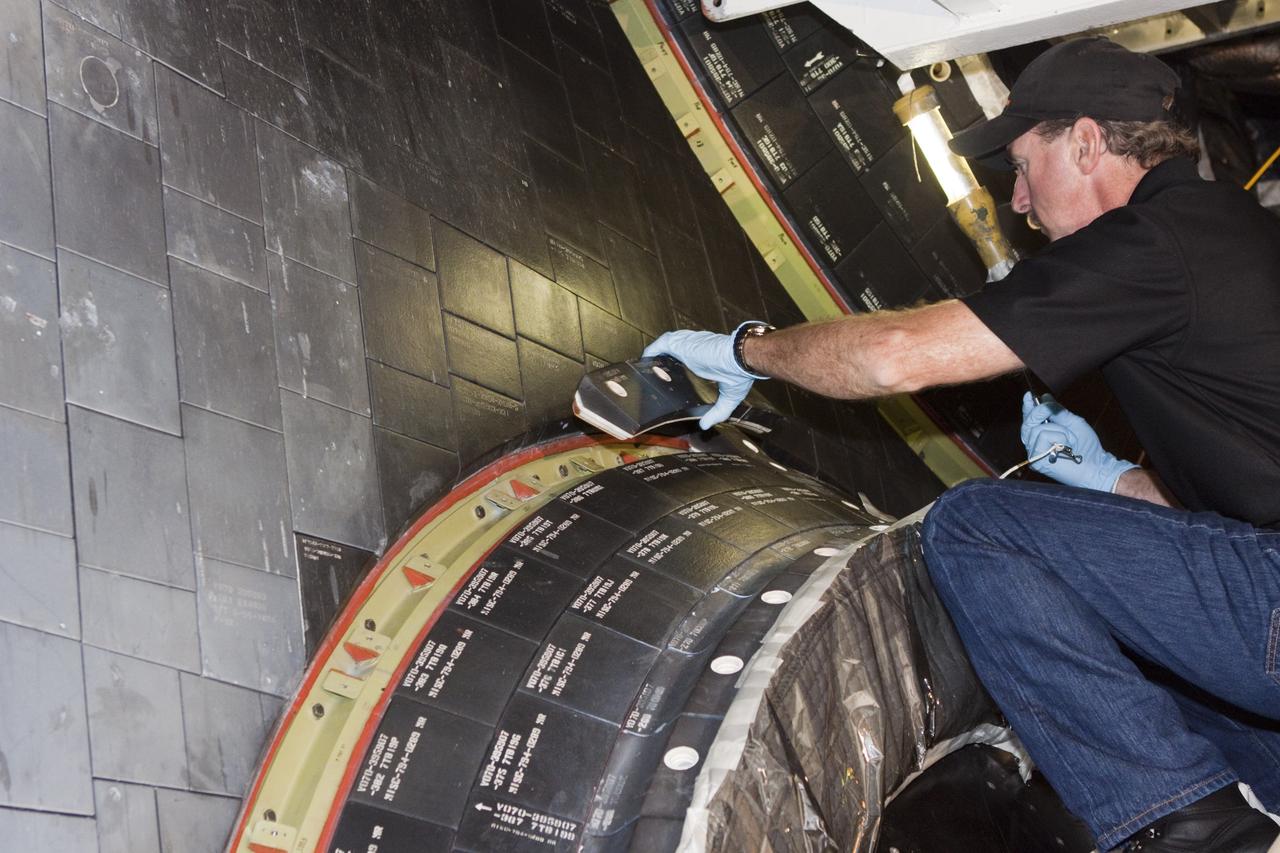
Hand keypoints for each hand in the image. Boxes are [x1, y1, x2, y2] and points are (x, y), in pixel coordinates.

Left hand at [643, 323, 764, 429]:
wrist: (741, 358)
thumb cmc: (740, 371)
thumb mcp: (730, 397)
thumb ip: (717, 412)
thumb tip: (705, 425)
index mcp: (708, 360)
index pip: (688, 361)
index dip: (678, 368)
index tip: (670, 379)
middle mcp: (697, 350)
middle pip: (675, 353)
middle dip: (664, 361)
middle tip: (654, 374)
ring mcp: (689, 345)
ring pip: (667, 347)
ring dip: (657, 355)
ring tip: (647, 366)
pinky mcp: (682, 344)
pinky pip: (661, 344)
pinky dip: (653, 350)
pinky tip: (645, 358)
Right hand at [1019, 392, 1138, 491]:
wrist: (1095, 465)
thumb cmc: (1087, 447)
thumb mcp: (1073, 422)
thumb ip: (1057, 411)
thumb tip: (1044, 397)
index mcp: (1043, 435)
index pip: (1030, 420)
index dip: (1027, 407)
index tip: (1028, 395)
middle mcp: (1035, 444)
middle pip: (1028, 422)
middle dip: (1040, 411)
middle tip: (1049, 408)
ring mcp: (1034, 453)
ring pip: (1036, 429)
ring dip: (1058, 429)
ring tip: (1070, 439)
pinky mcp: (1036, 460)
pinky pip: (1042, 437)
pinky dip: (1058, 437)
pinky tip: (1066, 446)